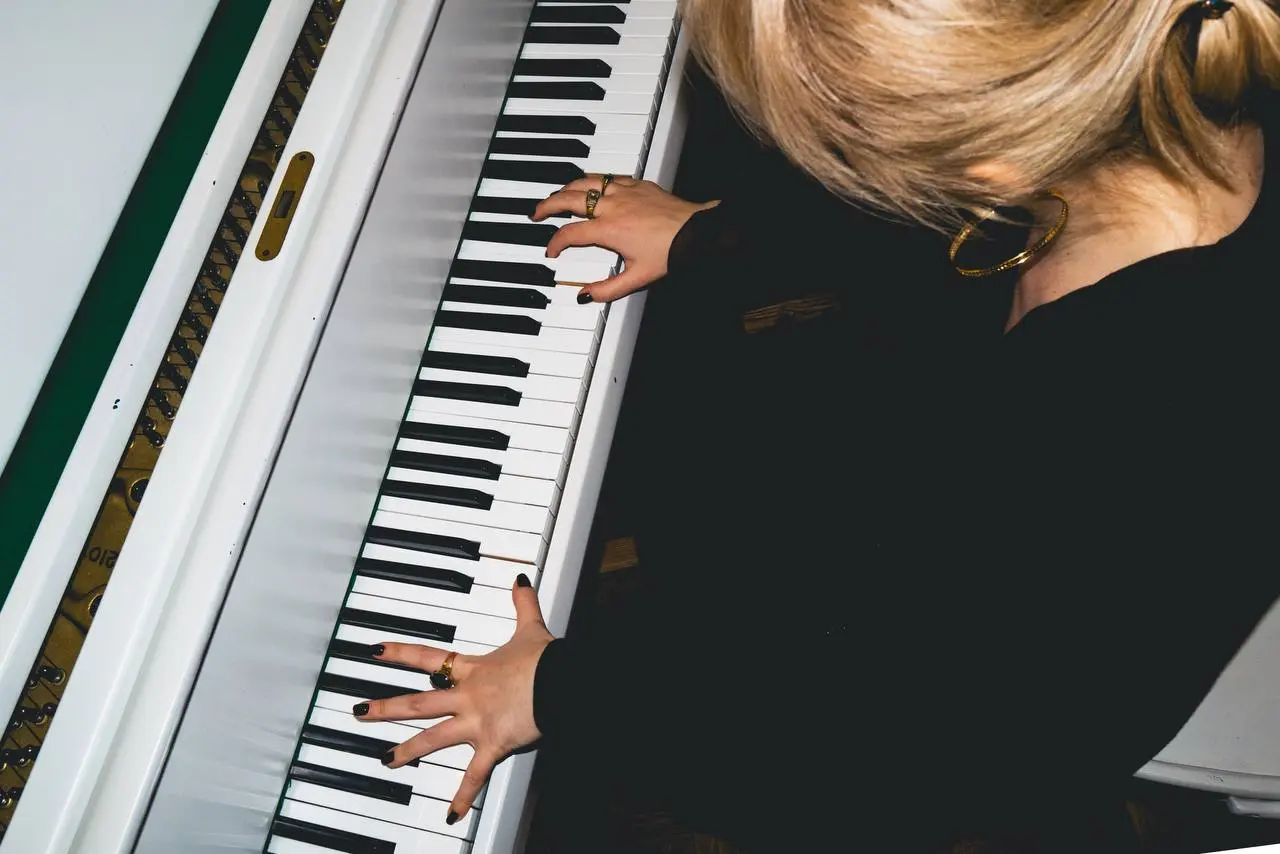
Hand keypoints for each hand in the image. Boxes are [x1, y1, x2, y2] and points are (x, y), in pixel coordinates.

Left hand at [353, 574, 552, 824]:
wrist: (561, 681)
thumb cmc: (546, 659)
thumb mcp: (532, 629)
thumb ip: (522, 605)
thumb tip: (519, 581)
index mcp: (474, 670)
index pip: (429, 658)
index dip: (401, 653)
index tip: (375, 651)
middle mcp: (468, 696)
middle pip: (419, 702)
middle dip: (387, 707)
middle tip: (360, 712)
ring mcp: (476, 722)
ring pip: (434, 738)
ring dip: (408, 751)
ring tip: (385, 762)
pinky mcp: (493, 744)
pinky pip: (476, 775)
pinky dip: (464, 796)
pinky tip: (450, 815)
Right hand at [532, 174, 718, 302]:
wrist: (697, 232)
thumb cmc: (671, 253)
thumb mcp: (637, 278)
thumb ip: (607, 289)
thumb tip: (585, 297)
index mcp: (609, 230)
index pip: (570, 234)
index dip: (554, 243)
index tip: (550, 251)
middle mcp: (612, 206)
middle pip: (569, 199)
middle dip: (547, 206)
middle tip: (536, 213)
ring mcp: (624, 191)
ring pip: (585, 182)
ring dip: (566, 188)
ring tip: (556, 196)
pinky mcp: (637, 183)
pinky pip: (607, 177)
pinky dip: (591, 180)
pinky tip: (589, 185)